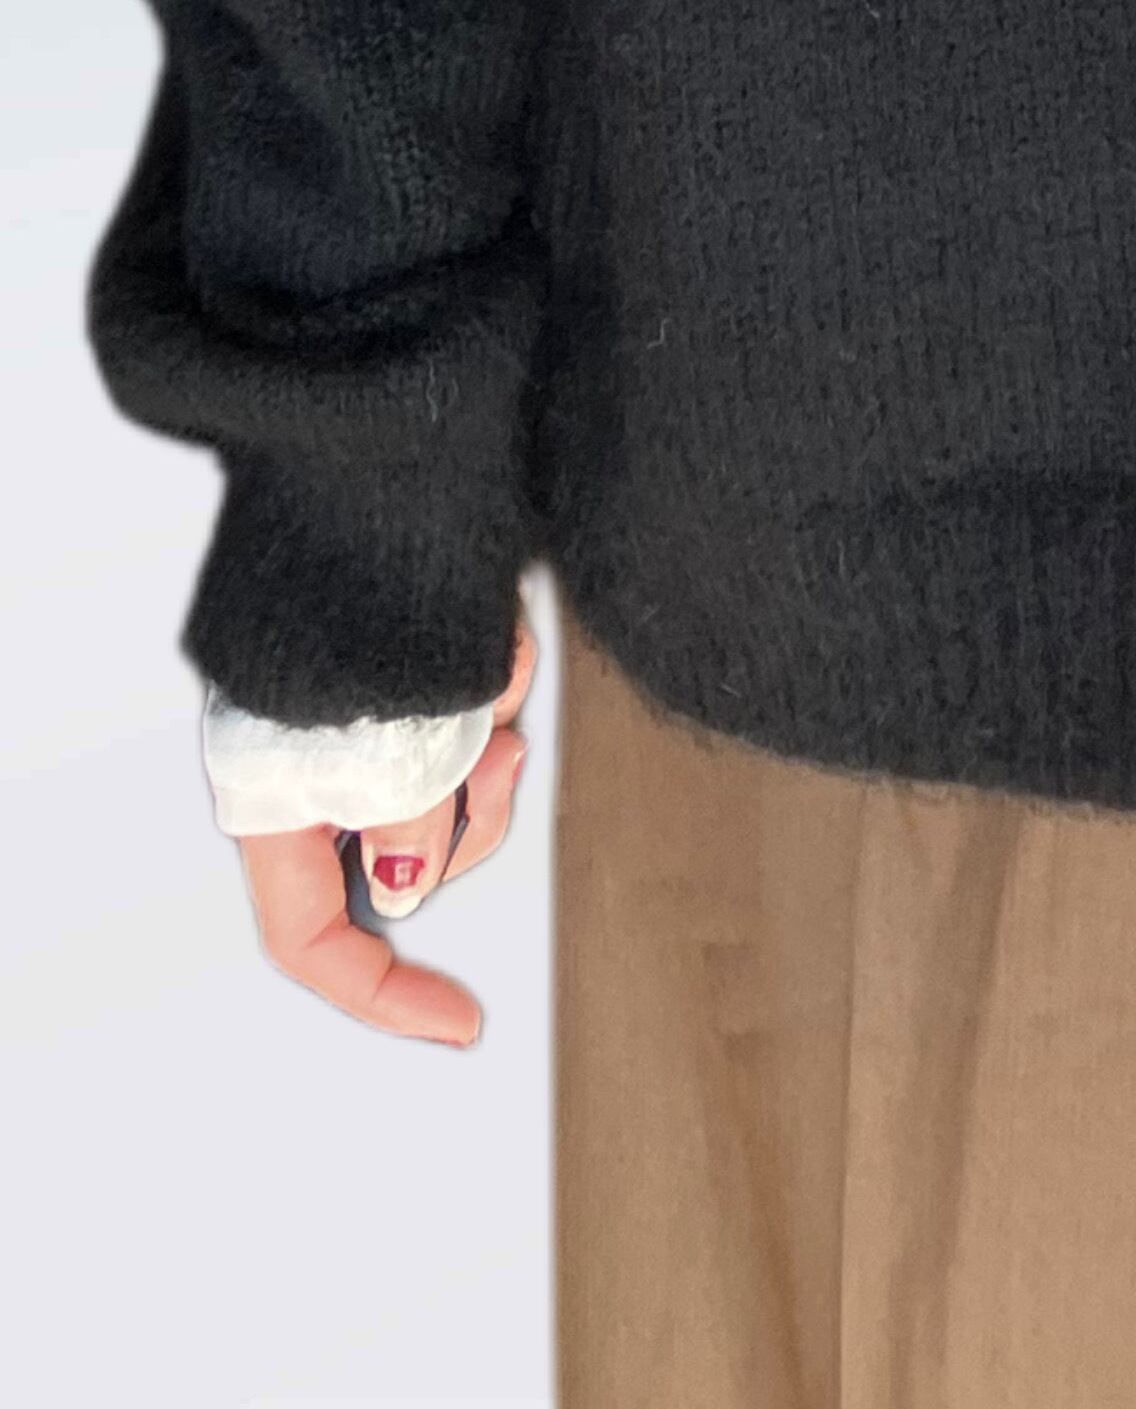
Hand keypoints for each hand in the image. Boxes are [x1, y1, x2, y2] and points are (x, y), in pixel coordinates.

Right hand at [232, 604, 539, 1045]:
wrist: (381, 482)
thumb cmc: (366, 612)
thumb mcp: (393, 757)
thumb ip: (404, 838)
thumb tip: (411, 881)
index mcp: (273, 805)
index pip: (313, 941)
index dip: (382, 995)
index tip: (461, 1020)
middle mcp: (308, 768)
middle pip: (402, 858)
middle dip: (466, 817)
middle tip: (496, 763)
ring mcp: (355, 718)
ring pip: (446, 783)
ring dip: (485, 735)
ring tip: (491, 675)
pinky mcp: (403, 670)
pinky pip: (466, 709)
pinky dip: (492, 681)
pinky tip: (495, 639)